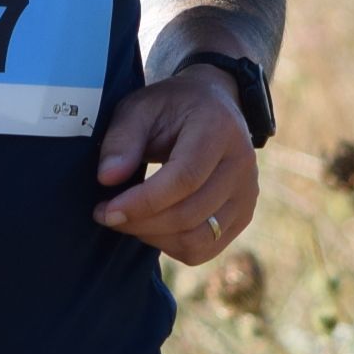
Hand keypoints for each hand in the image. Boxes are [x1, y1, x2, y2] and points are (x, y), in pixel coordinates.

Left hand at [93, 68, 258, 264]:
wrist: (213, 105)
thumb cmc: (171, 107)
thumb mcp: (140, 108)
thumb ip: (122, 140)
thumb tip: (108, 179)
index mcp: (218, 129)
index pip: (185, 179)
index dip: (143, 202)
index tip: (106, 211)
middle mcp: (242, 164)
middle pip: (190, 214)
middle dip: (140, 223)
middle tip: (106, 215)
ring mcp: (247, 193)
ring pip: (198, 239)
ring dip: (154, 237)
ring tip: (127, 220)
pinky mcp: (243, 215)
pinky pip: (205, 248)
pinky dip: (172, 246)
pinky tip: (151, 227)